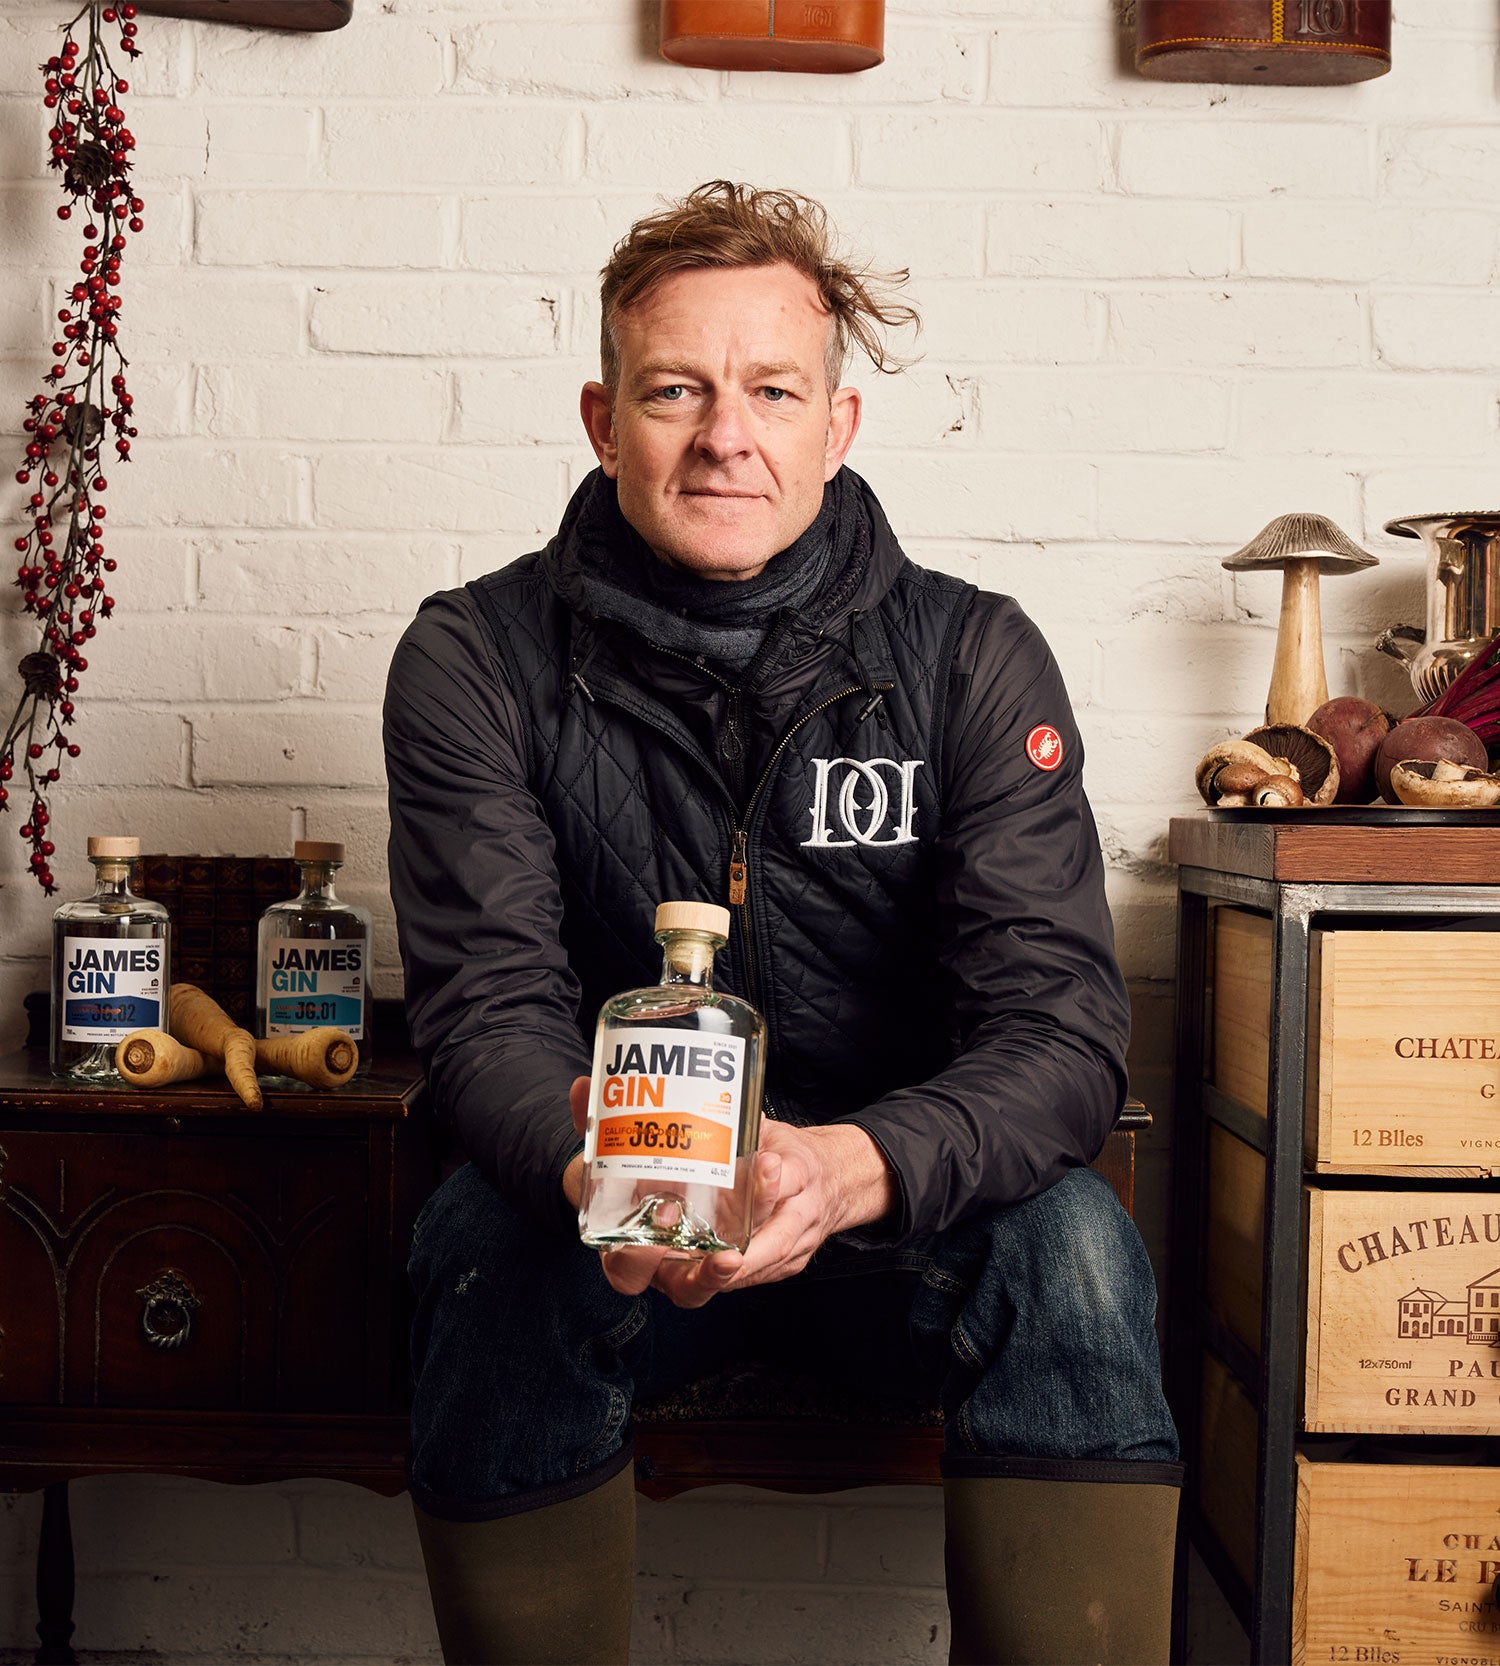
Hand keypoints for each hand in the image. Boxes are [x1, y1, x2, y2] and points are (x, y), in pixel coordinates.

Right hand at [565, 1076, 895, 1308]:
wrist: (658, 1173)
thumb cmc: (627, 1171)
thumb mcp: (607, 1152)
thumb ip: (592, 1123)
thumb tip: (582, 1087)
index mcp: (627, 1250)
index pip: (627, 1274)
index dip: (638, 1263)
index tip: (651, 1232)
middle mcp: (669, 1263)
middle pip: (690, 1288)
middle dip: (711, 1274)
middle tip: (729, 1255)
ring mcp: (705, 1255)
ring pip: (736, 1261)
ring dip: (755, 1220)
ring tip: (766, 1175)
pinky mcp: (738, 1234)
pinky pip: (760, 1230)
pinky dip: (765, 1195)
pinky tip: (771, 1162)